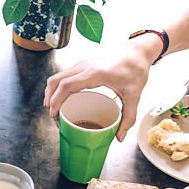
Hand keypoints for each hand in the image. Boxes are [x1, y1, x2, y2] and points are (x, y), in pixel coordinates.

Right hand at [43, 35, 160, 140]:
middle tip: (53, 116)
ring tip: (55, 109)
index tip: (54, 115)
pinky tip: (65, 98)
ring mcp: (83, 63)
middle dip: (50, 99)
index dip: (56, 101)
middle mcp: (85, 66)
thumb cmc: (136, 69)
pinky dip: (59, 87)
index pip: (66, 86)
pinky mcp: (85, 64)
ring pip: (58, 76)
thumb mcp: (134, 96)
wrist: (139, 51)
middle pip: (56, 81)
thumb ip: (128, 118)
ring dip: (52, 92)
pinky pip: (65, 75)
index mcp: (94, 73)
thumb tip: (119, 137)